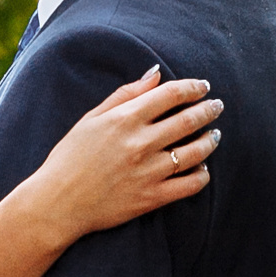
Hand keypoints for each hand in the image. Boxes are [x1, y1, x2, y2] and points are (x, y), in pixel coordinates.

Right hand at [26, 67, 220, 237]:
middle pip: (189, 120)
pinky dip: (202, 175)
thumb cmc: (69, 158)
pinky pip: (190, 185)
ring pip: (195, 152)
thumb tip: (155, 74)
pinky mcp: (152, 197)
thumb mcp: (91, 118)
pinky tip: (202, 168)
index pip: (170, 95)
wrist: (58, 203)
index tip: (203, 86)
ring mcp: (148, 171)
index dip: (192, 88)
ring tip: (215, 136)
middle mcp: (140, 143)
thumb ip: (125, 94)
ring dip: (210, 141)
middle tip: (217, 106)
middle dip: (209, 110)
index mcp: (124, 119)